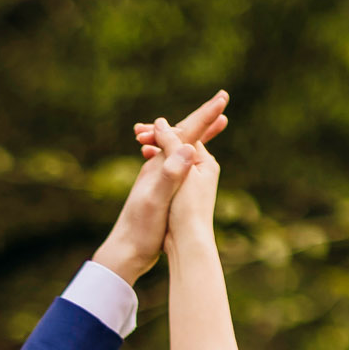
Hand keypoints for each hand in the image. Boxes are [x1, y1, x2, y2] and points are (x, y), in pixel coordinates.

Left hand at [92, 89, 228, 284]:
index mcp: (161, 164)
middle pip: (184, 134)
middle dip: (203, 118)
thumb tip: (186, 148)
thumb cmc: (140, 229)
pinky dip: (190, 153)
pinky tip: (192, 156)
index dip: (205, 115)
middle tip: (222, 101)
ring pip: (181, 147)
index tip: (223, 98)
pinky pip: (178, 163)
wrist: (126, 251)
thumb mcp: (156, 201)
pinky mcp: (160, 189)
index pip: (186, 132)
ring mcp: (159, 176)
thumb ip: (169, 174)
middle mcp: (159, 165)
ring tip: (215, 123)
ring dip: (198, 132)